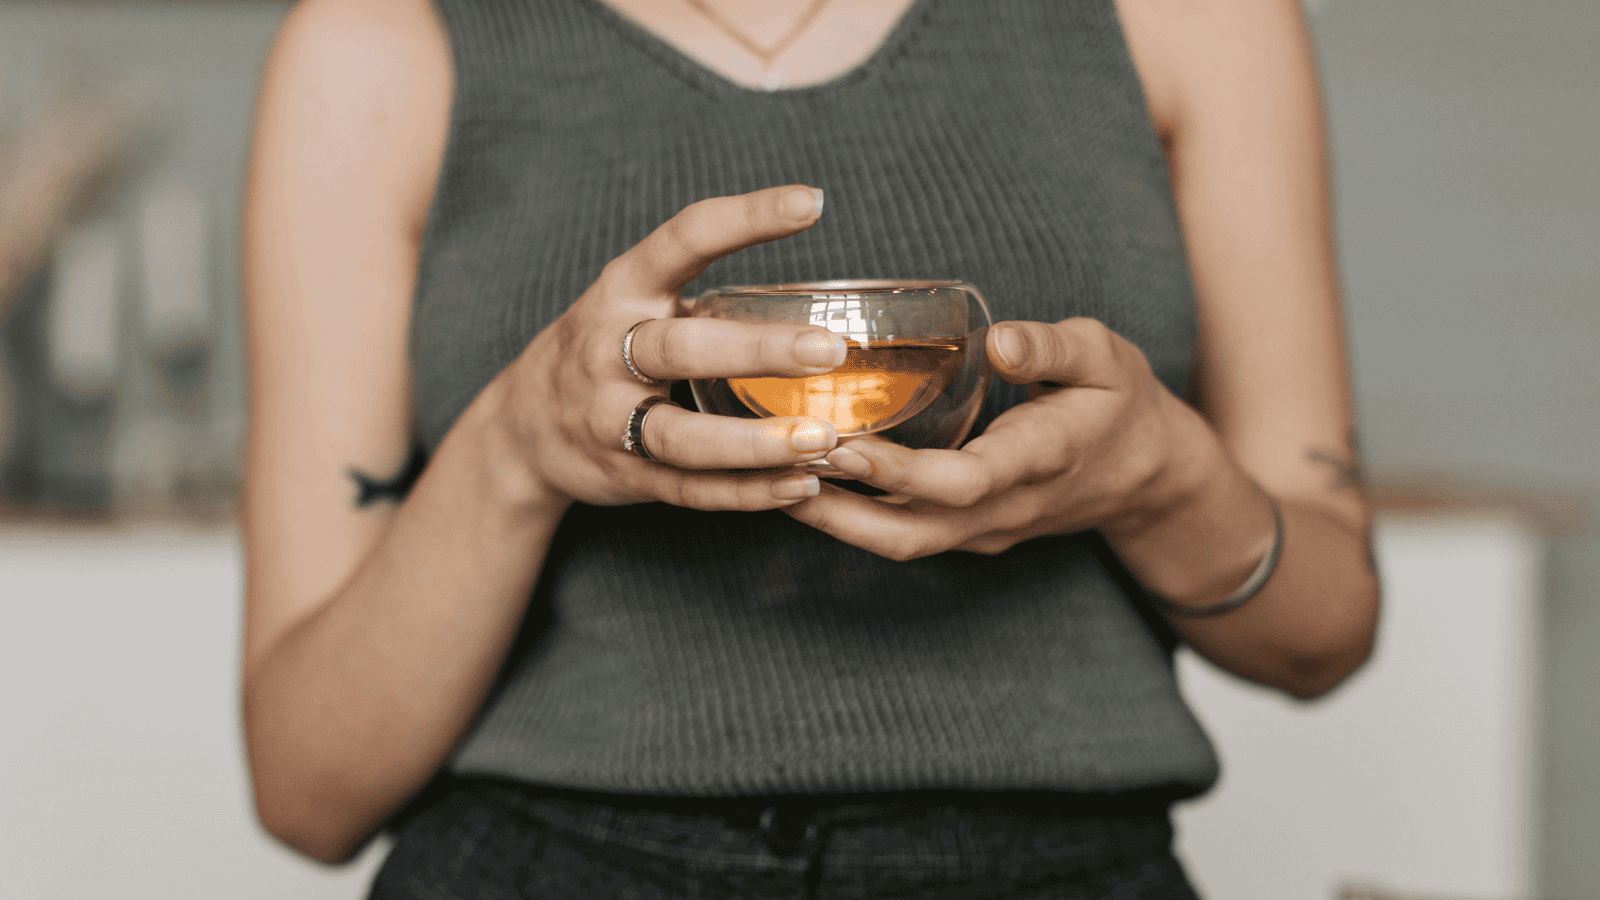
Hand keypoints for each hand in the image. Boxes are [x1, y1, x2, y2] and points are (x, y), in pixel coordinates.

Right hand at [491, 185, 847, 510]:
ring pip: (682, 436)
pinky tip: (800, 485)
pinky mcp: (625, 475)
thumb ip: (711, 304)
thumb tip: (823, 303)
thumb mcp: (638, 306)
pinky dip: (747, 492)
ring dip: (755, 441)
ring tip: (823, 440)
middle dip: (758, 349)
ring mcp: (610, 419)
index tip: (811, 202)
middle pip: (681, 349)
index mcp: (624, 291)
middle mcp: (607, 351)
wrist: (521, 429)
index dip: (746, 218)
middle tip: (829, 349)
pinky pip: (689, 489)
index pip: (684, 240)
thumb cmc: (606, 351)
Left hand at [783, 317, 1212, 560]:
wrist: (1148, 475)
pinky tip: (806, 480)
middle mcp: (1006, 509)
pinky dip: (852, 518)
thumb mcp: (1106, 357)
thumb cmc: (1120, 403)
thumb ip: (1052, 347)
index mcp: (1041, 462)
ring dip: (834, 520)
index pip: (963, 481)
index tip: (838, 443)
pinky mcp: (969, 533)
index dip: (897, 471)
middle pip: (912, 532)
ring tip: (770, 475)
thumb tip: (996, 339)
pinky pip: (905, 535)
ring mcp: (986, 532)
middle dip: (839, 508)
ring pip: (900, 544)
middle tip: (775, 459)